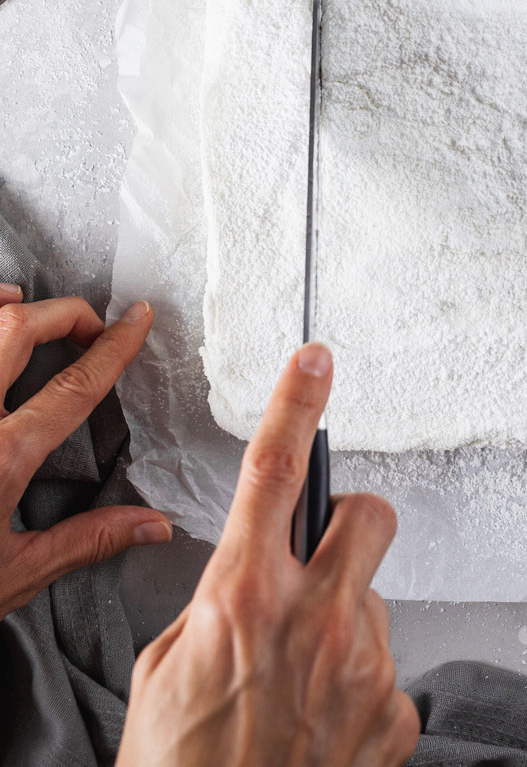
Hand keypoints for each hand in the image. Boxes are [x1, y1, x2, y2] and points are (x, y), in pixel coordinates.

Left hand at [0, 285, 171, 619]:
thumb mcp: (14, 575)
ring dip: (10, 309)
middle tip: (92, 325)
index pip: (73, 386)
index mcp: (0, 461)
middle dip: (65, 313)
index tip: (138, 320)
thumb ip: (85, 539)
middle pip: (19, 328)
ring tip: (35, 311)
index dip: (114, 346)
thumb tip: (152, 525)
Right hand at [117, 344, 419, 766]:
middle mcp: (315, 621)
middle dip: (349, 523)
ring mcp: (363, 668)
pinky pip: (385, 669)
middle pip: (370, 515)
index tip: (315, 360)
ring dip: (342, 621)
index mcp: (244, 597)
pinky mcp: (394, 715)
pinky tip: (320, 724)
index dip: (297, 403)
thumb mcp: (163, 670)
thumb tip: (247, 580)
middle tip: (319, 558)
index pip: (274, 471)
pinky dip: (357, 686)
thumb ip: (214, 604)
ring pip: (373, 599)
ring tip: (298, 684)